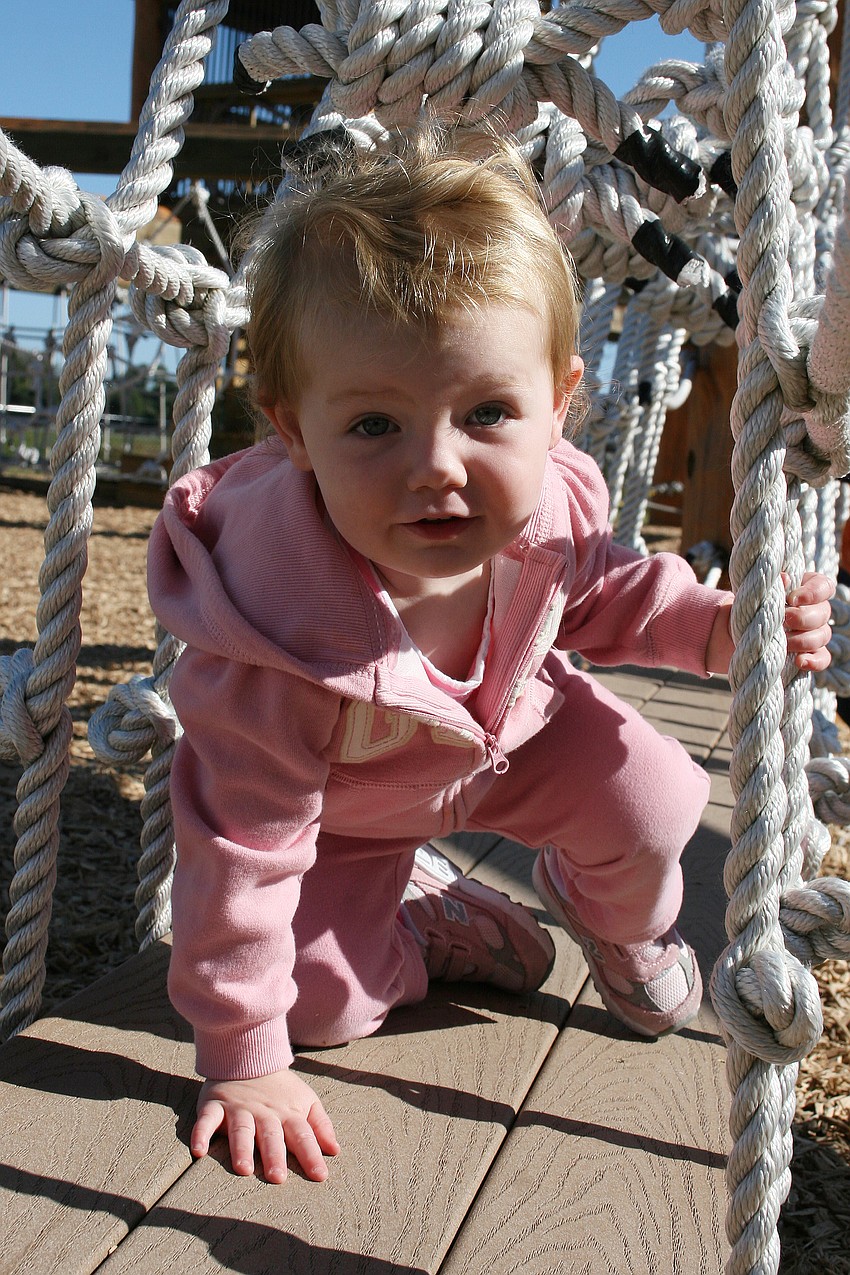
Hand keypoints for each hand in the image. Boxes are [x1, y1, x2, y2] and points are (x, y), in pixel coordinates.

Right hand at [192, 1068, 339, 1183]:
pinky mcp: (215, 1105)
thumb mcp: (306, 1101)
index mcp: (288, 1114)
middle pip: (271, 1136)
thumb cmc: (280, 1089)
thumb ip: (320, 1125)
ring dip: (242, 1149)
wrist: (248, 1053)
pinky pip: (207, 1119)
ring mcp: (238, 1108)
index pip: (302, 1135)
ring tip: (244, 1169)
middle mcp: (264, 1113)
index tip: (320, 1176)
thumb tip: (335, 1150)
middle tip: (278, 1178)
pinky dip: (201, 1133)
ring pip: (241, 1130)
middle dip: (275, 1156)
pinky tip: (199, 1151)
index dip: (311, 1155)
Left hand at [705, 571, 834, 674]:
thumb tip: (785, 578)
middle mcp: (816, 610)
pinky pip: (823, 659)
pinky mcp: (813, 654)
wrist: (745, 633)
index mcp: (807, 589)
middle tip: (784, 621)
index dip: (813, 592)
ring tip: (783, 643)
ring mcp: (817, 633)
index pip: (823, 586)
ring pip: (823, 635)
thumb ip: (769, 585)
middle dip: (803, 618)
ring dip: (803, 640)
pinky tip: (799, 661)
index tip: (792, 599)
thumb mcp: (756, 594)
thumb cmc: (753, 608)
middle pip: (824, 612)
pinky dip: (814, 661)